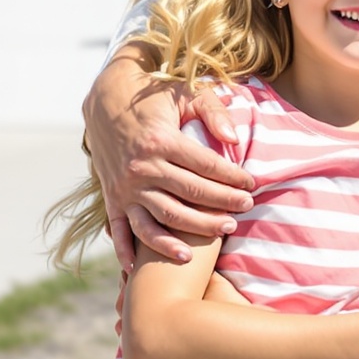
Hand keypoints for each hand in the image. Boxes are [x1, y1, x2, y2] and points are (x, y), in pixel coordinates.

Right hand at [84, 55, 253, 267]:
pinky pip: (122, 233)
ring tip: (219, 235)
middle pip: (190, 195)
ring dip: (192, 232)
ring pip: (162, 219)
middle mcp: (141, 168)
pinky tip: (152, 265)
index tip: (252, 184)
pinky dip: (133, 253)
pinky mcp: (112, 199)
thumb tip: (234, 139)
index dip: (232, 176)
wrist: (106, 99)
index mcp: (161, 141)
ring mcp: (125, 188)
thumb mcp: (186, 93)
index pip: (206, 165)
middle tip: (245, 210)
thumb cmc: (154, 97)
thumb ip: (213, 112)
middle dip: (222, 205)